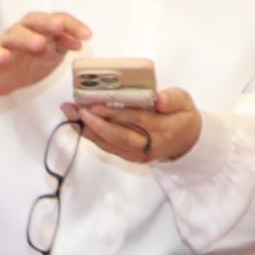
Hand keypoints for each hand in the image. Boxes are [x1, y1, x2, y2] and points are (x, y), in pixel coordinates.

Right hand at [0, 10, 90, 105]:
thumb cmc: (26, 60)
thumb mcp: (50, 53)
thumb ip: (64, 43)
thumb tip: (80, 41)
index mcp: (39, 28)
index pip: (56, 20)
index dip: (72, 25)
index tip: (87, 35)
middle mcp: (22, 31)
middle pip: (34, 21)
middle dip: (47, 22)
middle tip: (59, 27)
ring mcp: (6, 44)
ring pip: (15, 35)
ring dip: (27, 38)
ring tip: (39, 43)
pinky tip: (5, 56)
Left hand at [67, 86, 202, 168]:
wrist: (185, 141)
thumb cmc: (181, 116)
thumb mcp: (184, 102)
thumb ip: (172, 99)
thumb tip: (159, 99)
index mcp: (163, 130)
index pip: (137, 120)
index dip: (116, 113)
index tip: (98, 104)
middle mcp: (147, 146)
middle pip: (118, 136)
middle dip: (96, 123)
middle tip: (78, 109)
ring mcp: (135, 154)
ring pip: (108, 143)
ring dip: (87, 128)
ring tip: (70, 112)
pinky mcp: (126, 155)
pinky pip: (106, 146)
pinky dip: (90, 134)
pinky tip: (76, 121)